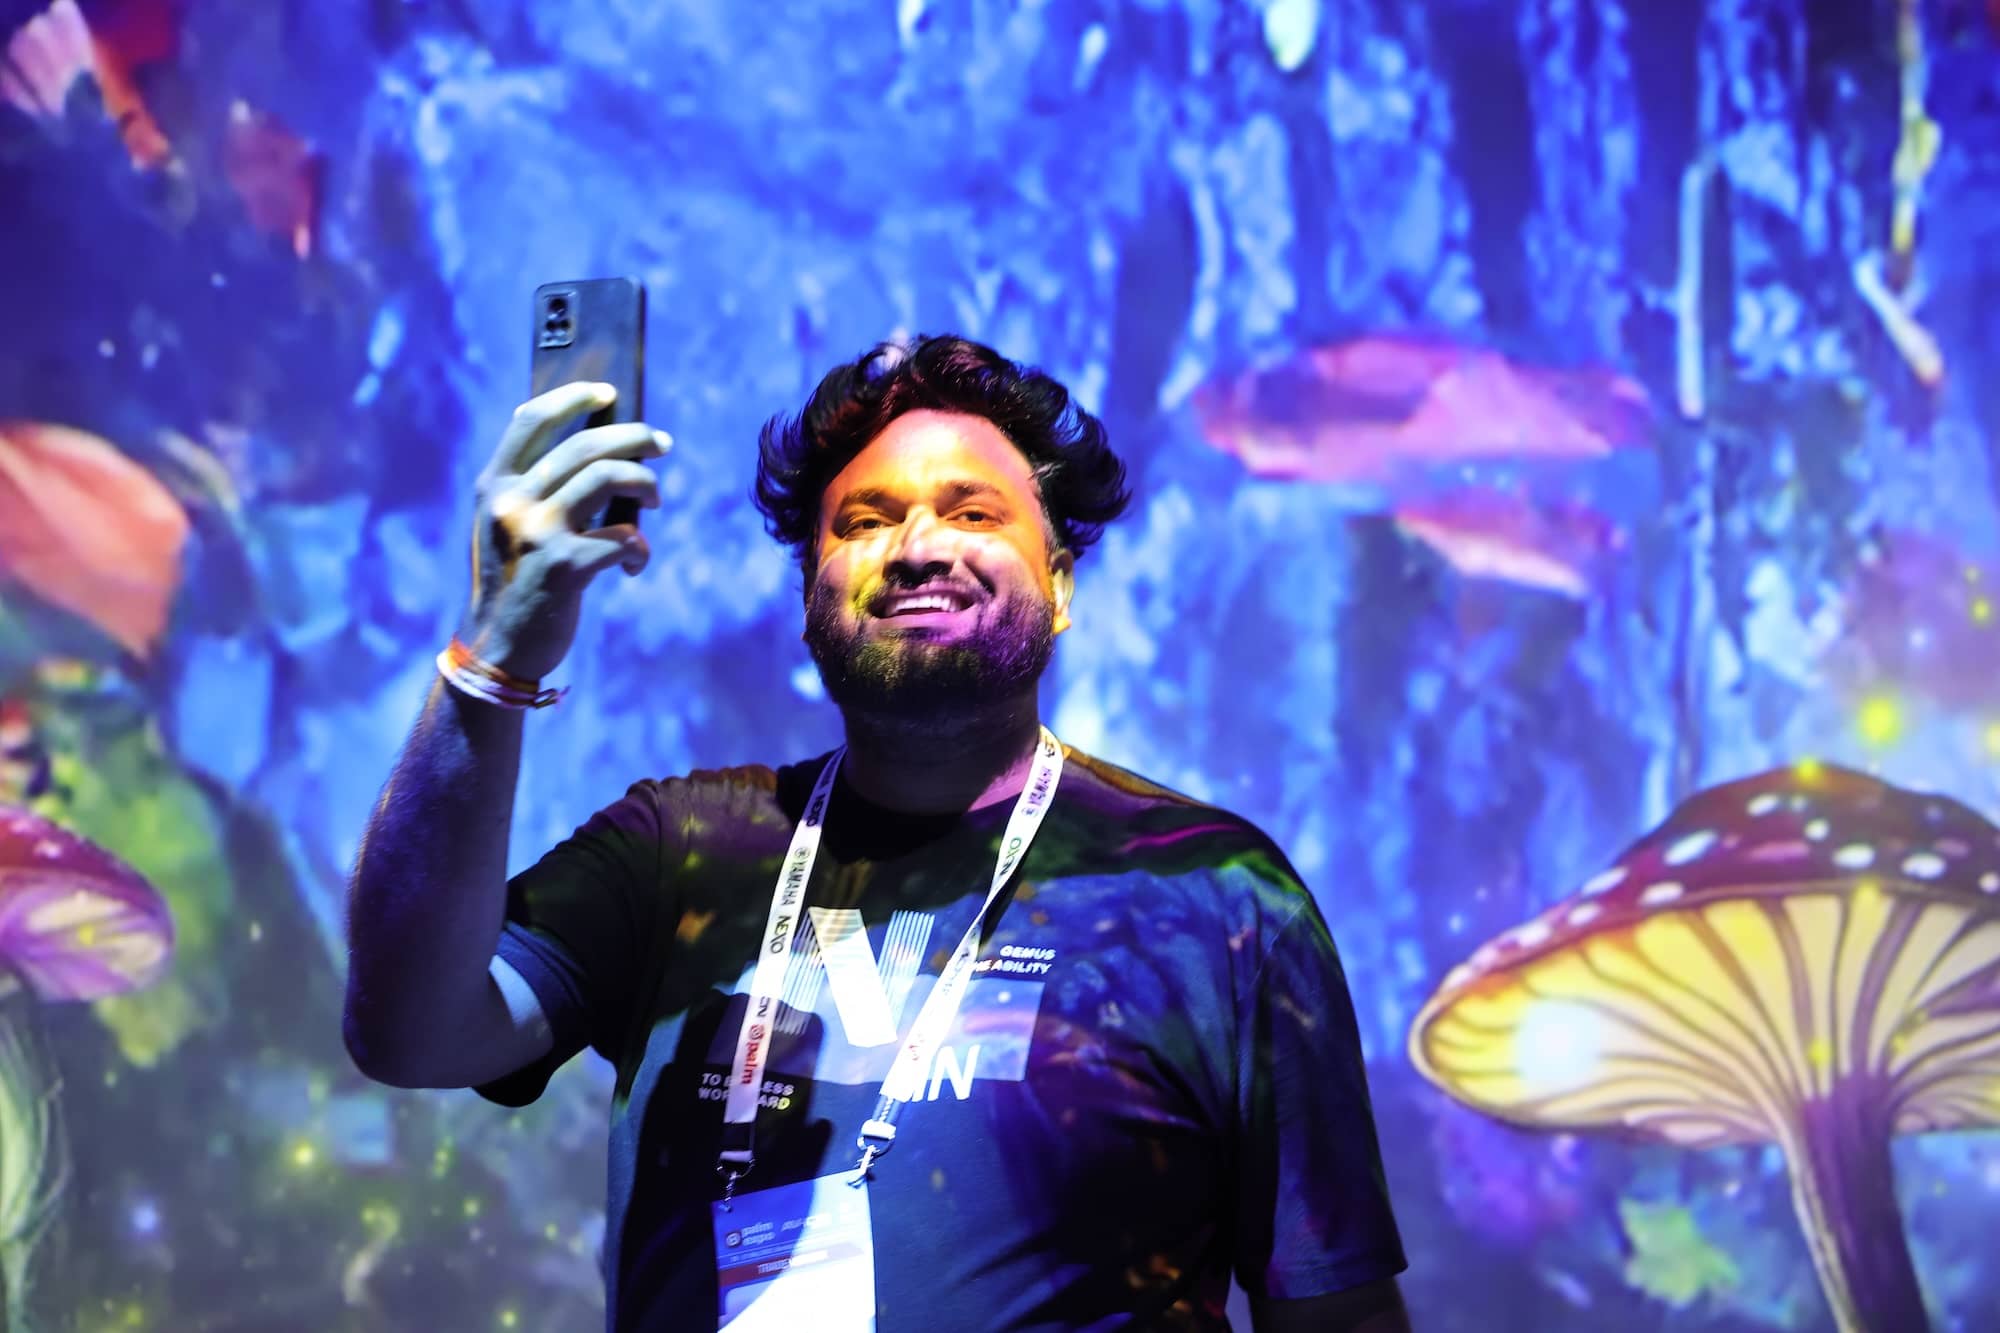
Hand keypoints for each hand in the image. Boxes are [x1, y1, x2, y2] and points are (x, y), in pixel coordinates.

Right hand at [460, 381, 671, 680]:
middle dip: (634, 438)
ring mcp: (538, 532)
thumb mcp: (507, 528)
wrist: (498, 649)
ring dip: (645, 484)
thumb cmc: (515, 583)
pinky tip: (636, 563)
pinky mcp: (566, 567)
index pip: (531, 420)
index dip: (572, 398)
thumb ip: (534, 491)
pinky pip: (624, 537)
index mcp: (495, 486)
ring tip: (656, 502)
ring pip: (608, 478)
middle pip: (585, 446)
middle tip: (663, 444)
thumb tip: (599, 451)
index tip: (608, 392)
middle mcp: (512, 502)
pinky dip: (640, 547)